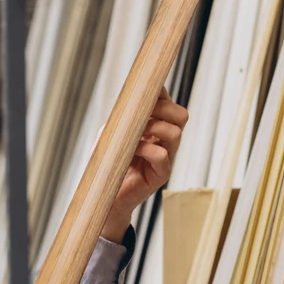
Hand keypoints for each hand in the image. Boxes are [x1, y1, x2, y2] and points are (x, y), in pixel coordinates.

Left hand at [102, 88, 186, 241]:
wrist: (103, 191)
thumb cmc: (107, 160)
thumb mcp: (112, 131)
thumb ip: (124, 115)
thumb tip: (133, 97)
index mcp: (155, 127)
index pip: (167, 103)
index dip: (160, 94)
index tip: (144, 91)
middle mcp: (165, 140)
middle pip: (181, 115)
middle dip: (163, 108)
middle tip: (143, 114)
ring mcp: (166, 157)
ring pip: (176, 132)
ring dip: (154, 126)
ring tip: (136, 133)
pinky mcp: (161, 174)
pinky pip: (163, 154)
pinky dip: (147, 148)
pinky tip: (132, 151)